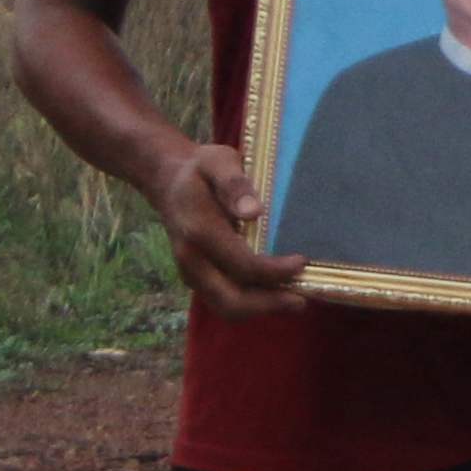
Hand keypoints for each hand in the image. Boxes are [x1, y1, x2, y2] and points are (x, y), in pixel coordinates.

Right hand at [149, 141, 308, 316]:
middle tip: (301, 300)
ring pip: (225, 307)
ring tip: (293, 300)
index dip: (274, 271)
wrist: (169, 181)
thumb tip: (253, 212)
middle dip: (268, 305)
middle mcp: (191, 260)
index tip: (302, 263)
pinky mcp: (196, 278)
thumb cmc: (200, 169)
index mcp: (199, 232)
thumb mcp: (218, 161)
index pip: (241, 265)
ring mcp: (191, 273)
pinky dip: (250, 304)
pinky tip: (274, 293)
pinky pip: (222, 301)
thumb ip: (234, 184)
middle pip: (230, 300)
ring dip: (260, 309)